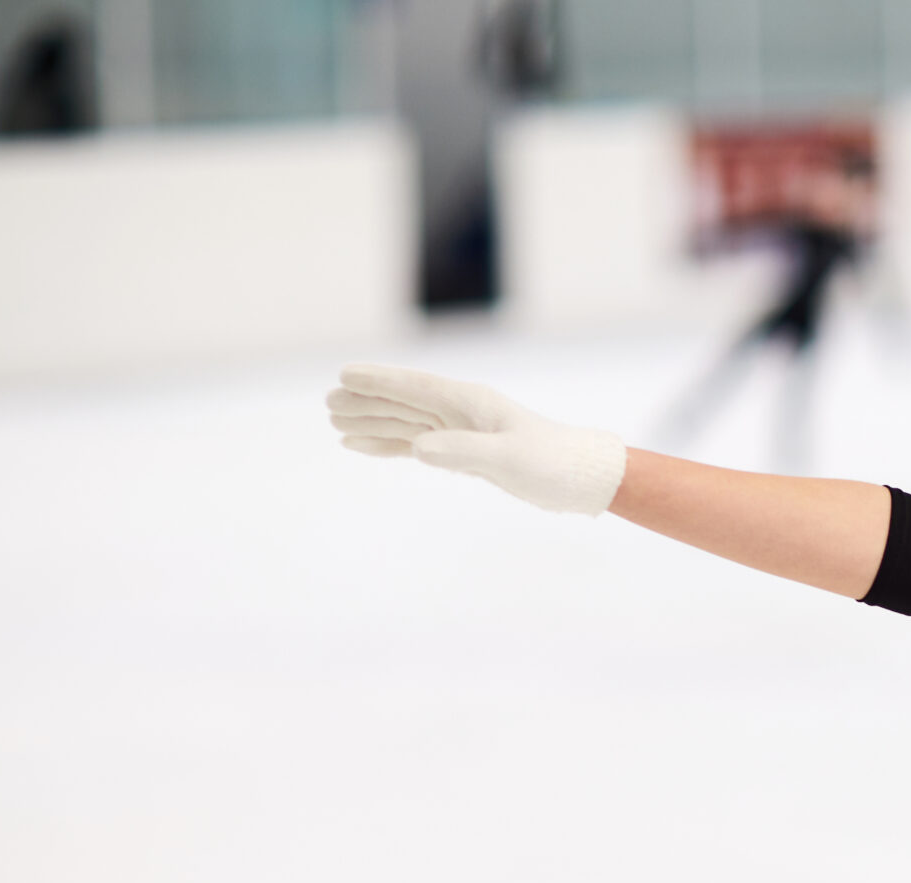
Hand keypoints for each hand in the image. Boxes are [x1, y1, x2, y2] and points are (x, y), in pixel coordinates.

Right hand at [327, 364, 626, 515]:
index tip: (344, 375)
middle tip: (328, 403)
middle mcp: (461, 412)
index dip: (379, 381)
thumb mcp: (510, 460)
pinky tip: (365, 448)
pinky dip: (391, 445)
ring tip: (336, 424)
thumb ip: (464, 452)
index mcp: (471, 403)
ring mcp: (461, 431)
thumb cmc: (552, 465)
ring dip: (373, 423)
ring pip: (406, 423)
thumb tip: (418, 446)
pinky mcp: (465, 453)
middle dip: (366, 401)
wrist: (582, 479)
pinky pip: (418, 445)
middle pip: (403, 402)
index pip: (415, 387)